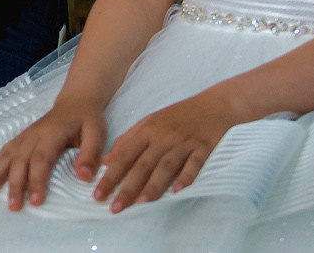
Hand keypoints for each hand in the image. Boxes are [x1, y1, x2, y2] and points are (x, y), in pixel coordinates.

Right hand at [0, 94, 107, 210]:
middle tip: (13, 206)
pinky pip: (4, 150)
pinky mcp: (22, 138)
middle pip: (20, 160)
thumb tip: (84, 177)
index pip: (41, 159)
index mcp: (52, 134)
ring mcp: (25, 136)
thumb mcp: (97, 133)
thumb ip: (91, 154)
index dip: (37, 180)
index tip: (36, 201)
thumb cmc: (87, 119)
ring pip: (8, 155)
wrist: (76, 101)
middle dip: (15, 184)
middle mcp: (34, 134)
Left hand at [90, 94, 232, 211]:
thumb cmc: (178, 117)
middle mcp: (162, 137)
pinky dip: (186, 177)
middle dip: (127, 187)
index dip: (110, 176)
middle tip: (115, 208)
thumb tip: (106, 161)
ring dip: (153, 185)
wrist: (215, 105)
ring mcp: (183, 143)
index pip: (124, 156)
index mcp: (147, 131)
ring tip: (140, 203)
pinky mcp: (204, 148)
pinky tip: (178, 190)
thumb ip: (128, 140)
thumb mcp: (149, 122)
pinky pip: (194, 164)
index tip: (98, 194)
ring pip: (165, 166)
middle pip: (142, 165)